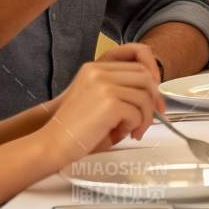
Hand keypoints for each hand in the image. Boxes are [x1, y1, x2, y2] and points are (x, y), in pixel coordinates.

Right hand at [31, 43, 163, 164]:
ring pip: (144, 97)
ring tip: (135, 131)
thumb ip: (121, 91)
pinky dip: (134, 126)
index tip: (155, 100)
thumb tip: (153, 96)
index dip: (152, 82)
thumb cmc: (76, 128)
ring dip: (145, 118)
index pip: (137, 65)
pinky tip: (121, 134)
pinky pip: (137, 113)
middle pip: (145, 78)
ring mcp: (104, 86)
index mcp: (95, 69)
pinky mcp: (109, 104)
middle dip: (153, 100)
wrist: (53, 143)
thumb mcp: (98, 100)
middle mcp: (99, 72)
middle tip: (150, 118)